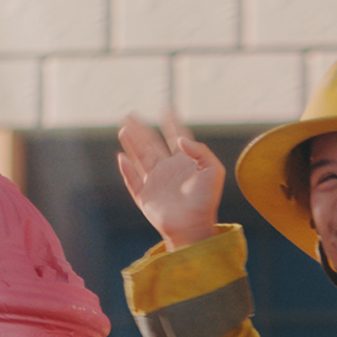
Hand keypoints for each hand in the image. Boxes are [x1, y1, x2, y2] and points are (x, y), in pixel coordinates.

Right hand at [117, 109, 224, 251]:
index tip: (166, 109)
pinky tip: (122, 157)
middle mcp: (168, 171)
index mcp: (185, 163)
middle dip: (142, 129)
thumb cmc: (207, 200)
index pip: (176, 138)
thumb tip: (181, 140)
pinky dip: (127, 170)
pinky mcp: (145, 197)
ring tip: (124, 128)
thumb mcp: (213, 171)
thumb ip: (201, 151)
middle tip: (131, 114)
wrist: (194, 227)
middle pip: (152, 144)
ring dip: (132, 143)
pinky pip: (133, 181)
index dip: (171, 124)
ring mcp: (156, 183)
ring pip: (140, 158)